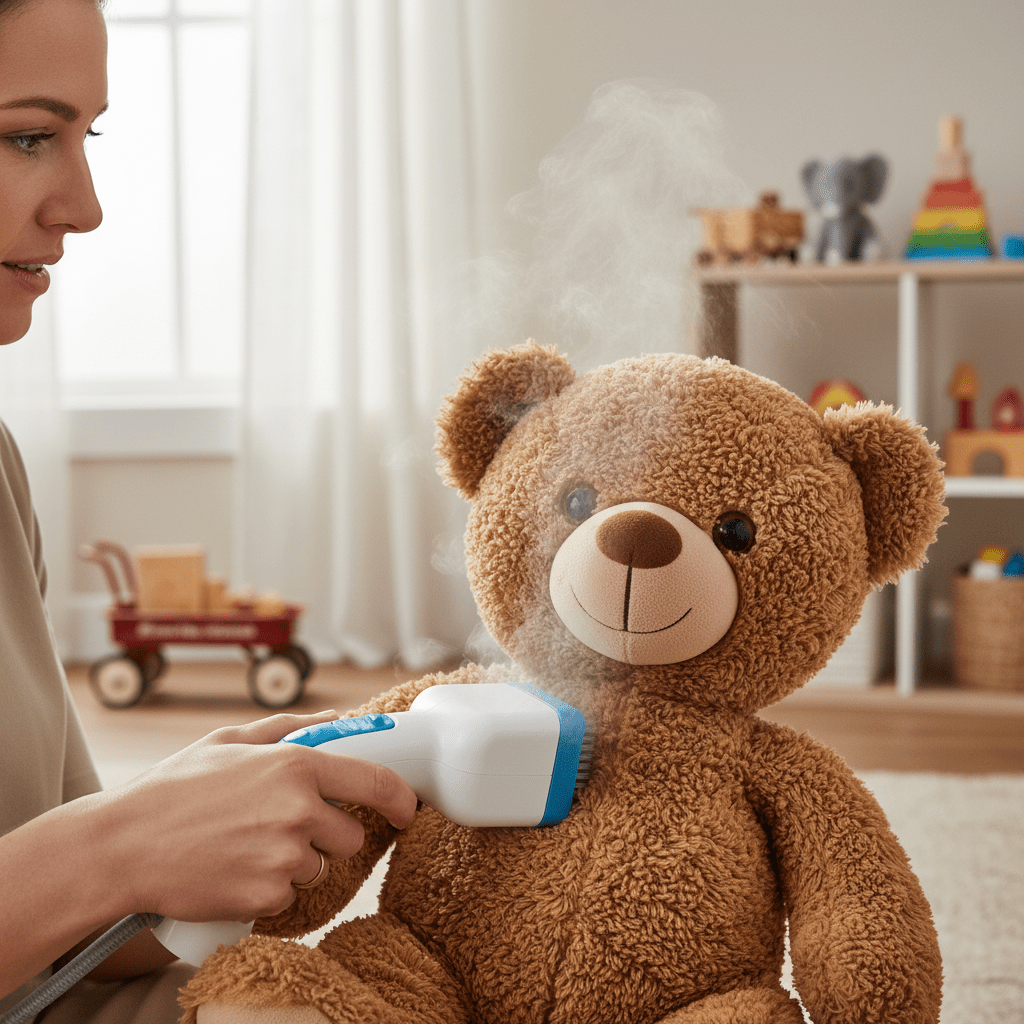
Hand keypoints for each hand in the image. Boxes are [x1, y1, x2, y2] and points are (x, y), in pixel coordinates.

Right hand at [92, 711, 417, 924]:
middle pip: (351, 836)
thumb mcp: (230, 741)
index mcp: (296, 765)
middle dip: (327, 836)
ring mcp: (284, 857)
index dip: (401, 798)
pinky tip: (233, 870)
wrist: (121, 846)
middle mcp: (299, 810)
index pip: (377, 781)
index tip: (408, 808)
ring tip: (245, 847)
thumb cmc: (174, 788)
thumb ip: (288, 728)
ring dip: (296, 863)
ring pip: (320, 868)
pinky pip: (289, 896)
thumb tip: (335, 720)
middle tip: (281, 828)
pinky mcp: (266, 897)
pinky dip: (269, 889)